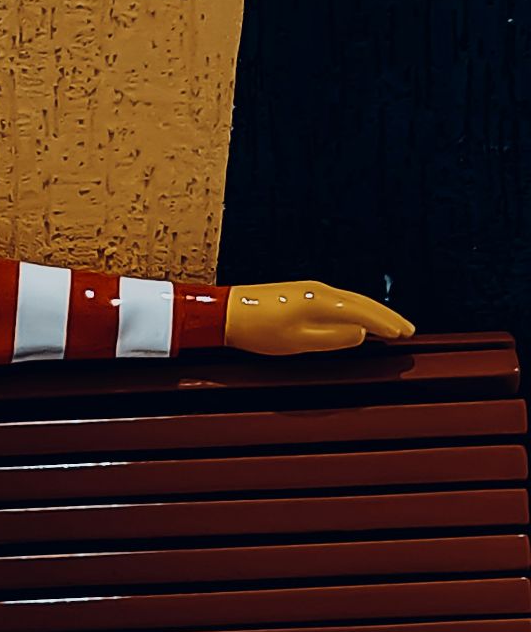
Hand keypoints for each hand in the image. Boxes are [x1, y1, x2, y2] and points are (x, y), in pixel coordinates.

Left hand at [225, 281, 415, 355]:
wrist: (225, 312)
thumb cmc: (258, 331)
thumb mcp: (298, 343)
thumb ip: (333, 339)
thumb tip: (361, 334)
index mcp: (322, 302)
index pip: (364, 313)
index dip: (386, 325)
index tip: (404, 334)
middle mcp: (319, 290)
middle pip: (362, 303)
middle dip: (387, 316)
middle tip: (407, 329)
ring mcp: (309, 288)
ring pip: (351, 299)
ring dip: (373, 311)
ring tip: (390, 324)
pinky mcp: (300, 291)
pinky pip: (337, 299)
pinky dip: (355, 308)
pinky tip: (356, 316)